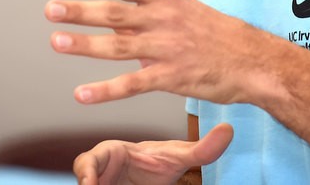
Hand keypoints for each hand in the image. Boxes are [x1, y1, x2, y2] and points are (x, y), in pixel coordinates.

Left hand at [45, 0, 281, 104]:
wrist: (254, 60)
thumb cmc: (219, 34)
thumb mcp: (186, 11)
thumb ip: (149, 14)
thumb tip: (115, 18)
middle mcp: (163, 19)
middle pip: (114, 12)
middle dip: (79, 10)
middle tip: (51, 9)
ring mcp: (167, 48)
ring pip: (118, 46)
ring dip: (85, 44)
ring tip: (56, 41)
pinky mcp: (171, 77)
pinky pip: (132, 84)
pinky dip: (105, 90)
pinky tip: (82, 93)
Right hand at [72, 124, 232, 184]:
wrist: (147, 176)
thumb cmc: (157, 164)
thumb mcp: (179, 158)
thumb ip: (202, 149)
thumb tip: (229, 130)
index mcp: (110, 153)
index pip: (87, 161)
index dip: (86, 171)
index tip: (90, 184)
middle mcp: (97, 169)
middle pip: (80, 179)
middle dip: (83, 184)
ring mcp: (96, 180)